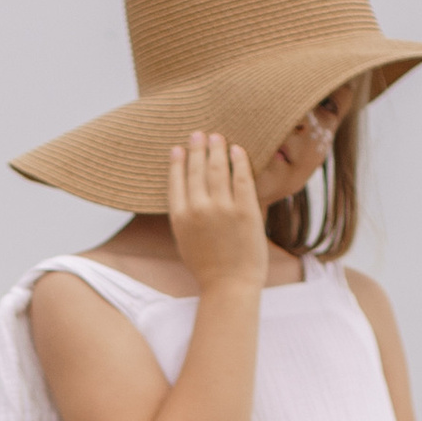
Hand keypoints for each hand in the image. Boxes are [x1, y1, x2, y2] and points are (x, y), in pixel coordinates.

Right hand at [166, 132, 266, 295]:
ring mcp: (222, 208)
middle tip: (198, 134)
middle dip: (197, 148)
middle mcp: (198, 209)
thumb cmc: (208, 268)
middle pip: (196, 169)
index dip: (177, 162)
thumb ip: (185, 216)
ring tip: (217, 137)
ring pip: (218, 168)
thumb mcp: (185, 241)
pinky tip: (237, 149)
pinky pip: (242, 177)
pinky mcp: (245, 210)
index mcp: (180, 218)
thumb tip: (187, 192)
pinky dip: (239, 160)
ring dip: (217, 148)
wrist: (230, 286)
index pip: (176, 180)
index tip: (178, 148)